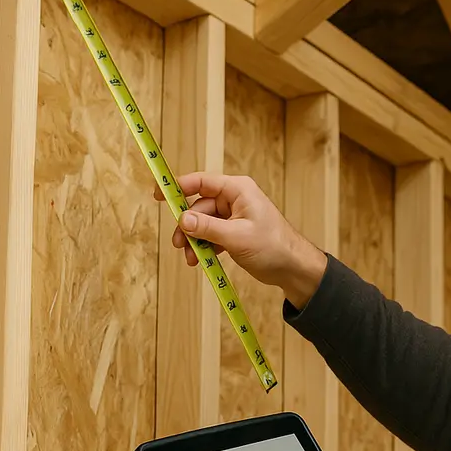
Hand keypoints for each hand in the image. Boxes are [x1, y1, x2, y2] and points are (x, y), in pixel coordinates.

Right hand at [158, 172, 326, 306]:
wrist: (293, 268)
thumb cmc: (273, 246)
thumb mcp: (236, 237)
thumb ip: (208, 228)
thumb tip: (183, 220)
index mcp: (237, 190)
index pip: (201, 182)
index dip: (178, 187)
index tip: (158, 195)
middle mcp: (234, 199)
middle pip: (198, 207)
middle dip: (187, 227)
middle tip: (178, 244)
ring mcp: (234, 217)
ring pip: (203, 224)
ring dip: (194, 240)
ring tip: (192, 259)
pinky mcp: (234, 233)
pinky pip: (211, 235)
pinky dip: (204, 247)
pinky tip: (201, 261)